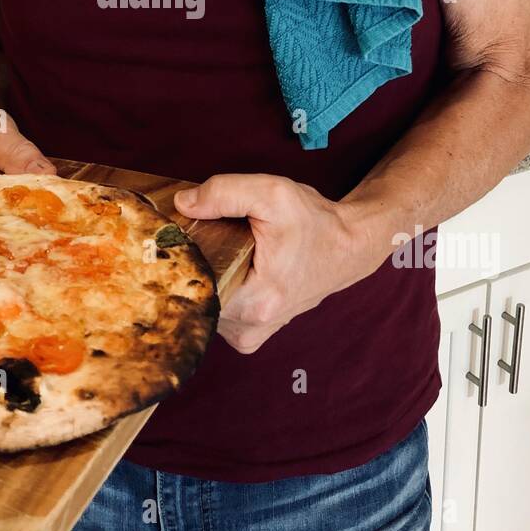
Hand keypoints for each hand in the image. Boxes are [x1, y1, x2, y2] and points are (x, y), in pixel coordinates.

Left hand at [173, 174, 380, 354]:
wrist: (347, 248)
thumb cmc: (314, 223)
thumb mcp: (272, 193)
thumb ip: (223, 193)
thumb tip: (182, 203)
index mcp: (254, 302)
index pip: (190, 284)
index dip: (182, 256)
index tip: (182, 234)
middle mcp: (249, 329)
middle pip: (192, 296)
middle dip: (191, 265)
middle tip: (202, 237)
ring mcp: (248, 337)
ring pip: (202, 306)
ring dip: (204, 277)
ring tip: (219, 252)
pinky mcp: (249, 336)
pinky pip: (215, 313)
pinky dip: (215, 289)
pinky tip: (227, 268)